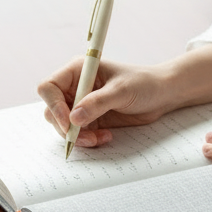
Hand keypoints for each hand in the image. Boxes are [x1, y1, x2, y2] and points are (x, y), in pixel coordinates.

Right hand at [37, 59, 174, 146]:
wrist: (161, 95)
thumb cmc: (143, 83)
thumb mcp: (121, 91)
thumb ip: (97, 103)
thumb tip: (73, 118)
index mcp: (78, 71)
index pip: (49, 87)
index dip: (53, 105)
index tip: (68, 122)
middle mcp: (76, 87)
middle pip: (52, 110)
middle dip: (65, 127)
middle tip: (85, 137)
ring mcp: (82, 104)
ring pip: (63, 126)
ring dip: (78, 136)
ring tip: (98, 138)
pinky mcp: (90, 119)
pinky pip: (78, 134)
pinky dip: (88, 140)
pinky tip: (105, 137)